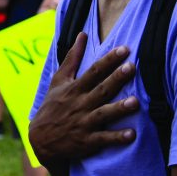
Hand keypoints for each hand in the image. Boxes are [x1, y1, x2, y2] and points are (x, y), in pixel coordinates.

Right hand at [28, 32, 139, 164]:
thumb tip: (82, 34)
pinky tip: (131, 135)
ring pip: (103, 114)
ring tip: (135, 102)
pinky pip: (103, 139)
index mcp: (74, 89)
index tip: (124, 49)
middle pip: (100, 90)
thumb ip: (72, 58)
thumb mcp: (58, 81)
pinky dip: (116, 138)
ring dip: (119, 109)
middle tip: (131, 67)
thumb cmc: (52, 107)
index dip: (108, 60)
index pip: (93, 71)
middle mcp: (80, 104)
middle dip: (116, 79)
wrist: (40, 140)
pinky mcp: (87, 142)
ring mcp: (83, 123)